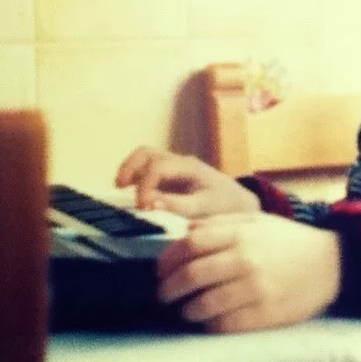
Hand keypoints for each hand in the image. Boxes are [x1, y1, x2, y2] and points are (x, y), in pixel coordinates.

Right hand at [115, 146, 260, 217]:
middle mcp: (179, 162)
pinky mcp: (171, 176)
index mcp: (188, 167)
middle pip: (146, 153)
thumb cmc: (225, 205)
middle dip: (130, 167)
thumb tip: (149, 203)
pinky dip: (135, 176)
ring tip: (121, 190)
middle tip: (120, 188)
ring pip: (145, 158)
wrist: (240, 202)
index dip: (144, 185)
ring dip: (130, 170)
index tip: (140, 207)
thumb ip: (178, 206)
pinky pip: (148, 169)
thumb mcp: (205, 208)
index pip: (158, 167)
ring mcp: (174, 167)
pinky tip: (131, 194)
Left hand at [156, 212, 340, 332]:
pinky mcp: (264, 314)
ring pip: (202, 305)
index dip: (167, 259)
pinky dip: (209, 325)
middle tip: (164, 294)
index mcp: (240, 234)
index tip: (160, 270)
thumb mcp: (257, 220)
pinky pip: (224, 325)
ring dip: (186, 310)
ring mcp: (254, 290)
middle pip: (189, 276)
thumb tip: (184, 233)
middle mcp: (244, 260)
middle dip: (168, 289)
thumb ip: (221, 223)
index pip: (189, 246)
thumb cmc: (289, 240)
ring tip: (186, 310)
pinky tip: (209, 320)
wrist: (331, 263)